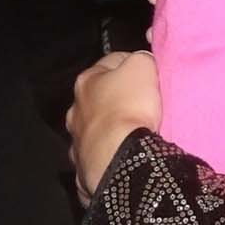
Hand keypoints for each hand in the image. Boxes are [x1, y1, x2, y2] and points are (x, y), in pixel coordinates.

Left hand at [69, 50, 162, 200]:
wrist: (119, 159)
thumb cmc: (130, 109)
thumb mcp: (143, 68)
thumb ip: (141, 58)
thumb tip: (143, 61)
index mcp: (87, 80)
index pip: (111, 62)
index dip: (133, 64)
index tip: (149, 74)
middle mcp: (75, 109)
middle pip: (100, 97)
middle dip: (118, 100)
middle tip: (142, 106)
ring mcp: (77, 139)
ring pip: (94, 128)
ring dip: (109, 129)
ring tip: (131, 135)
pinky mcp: (82, 165)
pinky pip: (96, 156)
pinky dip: (105, 156)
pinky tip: (118, 158)